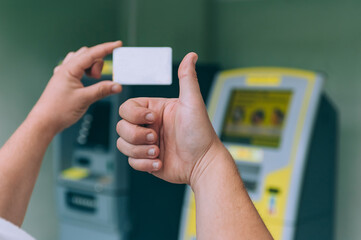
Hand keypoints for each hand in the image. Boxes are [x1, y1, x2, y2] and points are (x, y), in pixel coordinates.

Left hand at [30, 41, 122, 134]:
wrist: (44, 122)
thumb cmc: (59, 111)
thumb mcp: (85, 99)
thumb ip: (102, 90)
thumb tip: (117, 85)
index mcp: (69, 70)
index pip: (91, 54)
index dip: (106, 48)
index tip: (117, 44)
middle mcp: (65, 69)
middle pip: (87, 55)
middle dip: (98, 64)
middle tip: (99, 79)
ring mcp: (63, 74)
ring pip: (81, 61)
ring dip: (91, 67)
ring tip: (93, 81)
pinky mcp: (63, 81)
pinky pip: (76, 69)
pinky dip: (84, 71)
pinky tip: (85, 80)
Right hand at [116, 53, 226, 186]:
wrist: (203, 164)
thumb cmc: (200, 133)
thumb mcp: (192, 102)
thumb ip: (187, 78)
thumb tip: (192, 55)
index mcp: (155, 110)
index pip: (127, 108)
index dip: (134, 115)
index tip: (153, 119)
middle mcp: (148, 126)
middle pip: (121, 126)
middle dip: (137, 135)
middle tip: (156, 138)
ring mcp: (146, 143)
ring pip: (122, 144)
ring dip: (139, 151)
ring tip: (158, 152)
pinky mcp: (146, 160)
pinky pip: (131, 161)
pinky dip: (144, 164)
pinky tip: (160, 162)